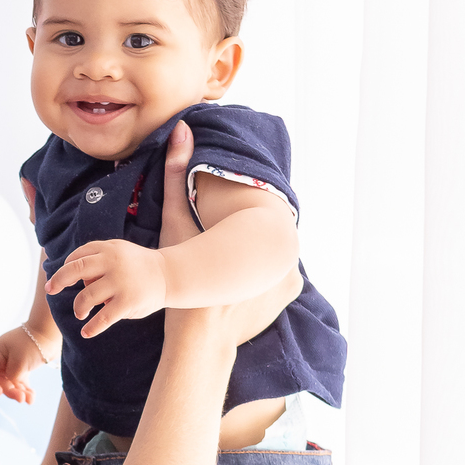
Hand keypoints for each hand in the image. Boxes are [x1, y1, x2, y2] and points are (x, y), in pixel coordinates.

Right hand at [0, 325, 55, 404]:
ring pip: (12, 383)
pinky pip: (21, 383)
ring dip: (19, 392)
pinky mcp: (24, 368)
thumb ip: (12, 376)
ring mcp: (14, 363)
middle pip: (1, 380)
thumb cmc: (33, 343)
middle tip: (20, 398)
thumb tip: (12, 385)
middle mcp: (3, 358)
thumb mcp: (19, 361)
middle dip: (10, 391)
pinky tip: (31, 398)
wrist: (50, 333)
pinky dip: (26, 390)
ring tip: (28, 399)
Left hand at [45, 238, 166, 336]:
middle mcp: (112, 263)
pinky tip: (86, 333)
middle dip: (58, 280)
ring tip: (80, 314)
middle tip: (50, 290)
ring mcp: (120, 282)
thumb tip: (69, 274)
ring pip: (86, 297)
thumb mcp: (119, 252)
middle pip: (75, 270)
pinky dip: (92, 327)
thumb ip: (97, 258)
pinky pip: (103, 318)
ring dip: (78, 308)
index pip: (78, 256)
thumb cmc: (138, 266)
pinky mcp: (128, 302)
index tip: (60, 279)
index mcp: (108, 249)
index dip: (65, 267)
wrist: (169, 275)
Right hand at [158, 119, 302, 347]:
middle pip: (267, 235)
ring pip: (274, 260)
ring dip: (258, 261)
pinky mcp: (283, 303)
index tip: (229, 218)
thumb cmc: (183, 275)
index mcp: (265, 229)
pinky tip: (241, 287)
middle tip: (224, 241)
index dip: (244, 215)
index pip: (263, 211)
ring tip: (232, 266)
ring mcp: (288, 279)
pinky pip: (276, 285)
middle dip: (250, 238)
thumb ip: (177, 174)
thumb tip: (183, 129)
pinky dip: (262, 284)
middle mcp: (285, 250)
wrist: (196, 335)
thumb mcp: (176, 221)